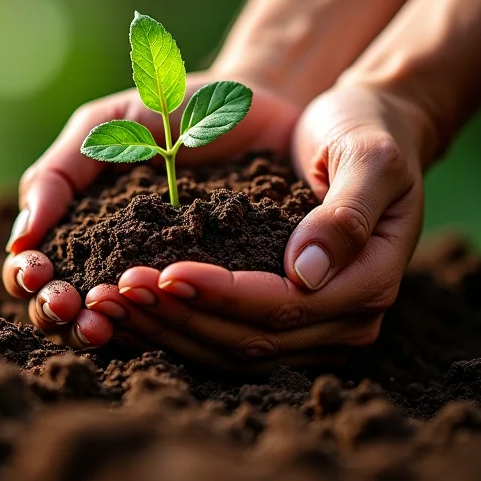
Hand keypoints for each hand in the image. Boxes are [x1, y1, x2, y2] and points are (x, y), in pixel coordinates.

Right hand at [1, 72, 299, 349]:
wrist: (247, 107)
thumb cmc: (170, 111)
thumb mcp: (104, 128)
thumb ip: (57, 175)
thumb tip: (19, 240)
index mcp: (80, 228)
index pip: (35, 269)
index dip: (27, 277)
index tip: (37, 270)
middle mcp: (112, 262)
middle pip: (64, 308)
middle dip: (55, 313)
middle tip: (68, 306)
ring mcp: (155, 279)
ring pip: (112, 323)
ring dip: (93, 331)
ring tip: (98, 326)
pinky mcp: (202, 289)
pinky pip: (173, 320)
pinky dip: (153, 328)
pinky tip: (150, 323)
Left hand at [83, 85, 433, 369]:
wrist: (367, 129)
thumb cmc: (368, 131)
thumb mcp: (370, 157)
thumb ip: (347, 214)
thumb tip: (307, 275)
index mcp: (369, 282)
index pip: (284, 306)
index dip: (222, 293)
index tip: (165, 272)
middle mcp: (345, 319)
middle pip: (251, 339)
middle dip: (180, 316)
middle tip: (117, 292)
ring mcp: (315, 328)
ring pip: (231, 350)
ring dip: (168, 329)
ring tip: (111, 304)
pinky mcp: (285, 321)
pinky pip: (226, 340)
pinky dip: (177, 327)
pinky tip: (132, 312)